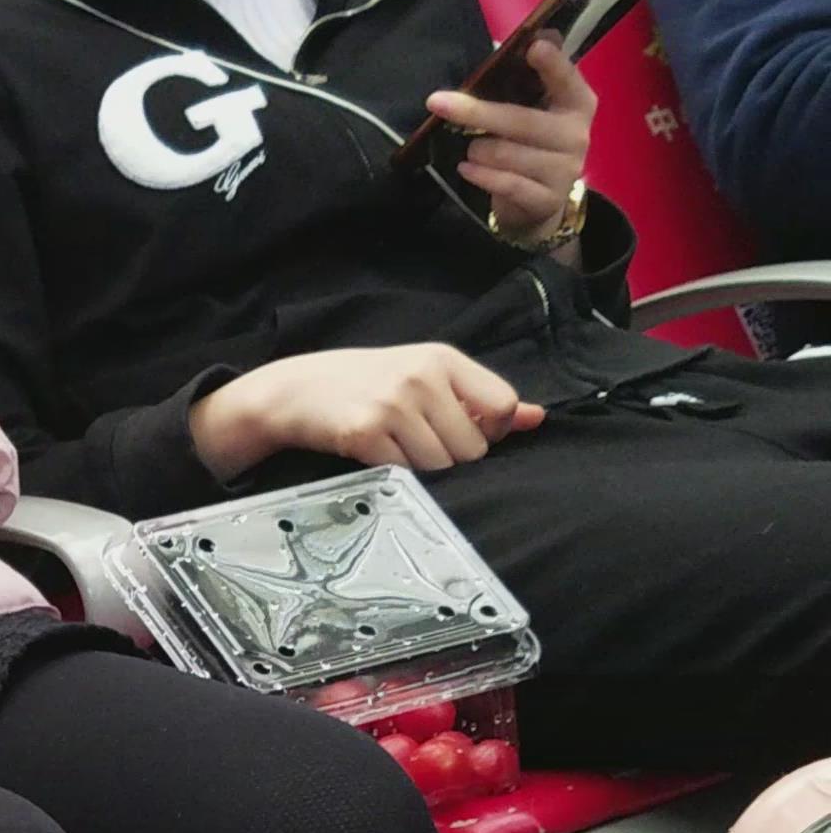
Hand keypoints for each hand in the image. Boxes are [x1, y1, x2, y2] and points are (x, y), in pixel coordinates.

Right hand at [190, 341, 545, 483]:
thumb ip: (481, 398)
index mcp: (443, 358)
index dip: (488, 431)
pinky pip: (407, 475)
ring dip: (424, 470)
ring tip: (396, 448)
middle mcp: (421, 377)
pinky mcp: (366, 434)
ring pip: (443, 467)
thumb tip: (536, 418)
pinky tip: (376, 455)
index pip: (502, 407)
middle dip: (452, 455)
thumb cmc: (366, 384)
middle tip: (418, 441)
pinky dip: (396, 475)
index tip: (459, 430)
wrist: (295, 391)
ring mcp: (393, 405)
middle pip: (474, 447)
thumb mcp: (425, 377)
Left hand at [424, 30, 593, 241]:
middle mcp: (577, 134)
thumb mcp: (531, 107)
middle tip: (437, 102)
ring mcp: (565, 170)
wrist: (539, 201)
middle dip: (475, 112)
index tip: (533, 46)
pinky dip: (480, 175)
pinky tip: (467, 169)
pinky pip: (505, 183)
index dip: (552, 64)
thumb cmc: (529, 142)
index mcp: (577, 102)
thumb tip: (520, 40)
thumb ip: (526, 77)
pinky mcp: (547, 200)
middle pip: (521, 120)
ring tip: (471, 149)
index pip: (567, 78)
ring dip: (476, 149)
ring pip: (506, 154)